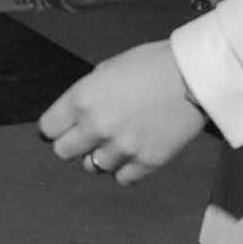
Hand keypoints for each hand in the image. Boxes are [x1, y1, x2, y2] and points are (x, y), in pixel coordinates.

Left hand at [38, 41, 205, 187]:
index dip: (54, 127)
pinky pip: (122, 178)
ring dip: (100, 156)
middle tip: (86, 136)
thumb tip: (76, 113)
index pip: (48, 128)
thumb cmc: (152, 64)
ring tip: (116, 141)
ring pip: (92, 167)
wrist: (194, 76)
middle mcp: (97, 126)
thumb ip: (87, 94)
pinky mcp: (146, 162)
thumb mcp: (108, 68)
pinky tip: (133, 152)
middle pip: (63, 152)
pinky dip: (124, 168)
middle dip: (72, 143)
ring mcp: (121, 147)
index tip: (61, 127)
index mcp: (83, 98)